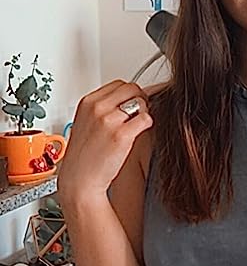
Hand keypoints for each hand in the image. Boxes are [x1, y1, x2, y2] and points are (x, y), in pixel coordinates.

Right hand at [58, 80, 153, 200]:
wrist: (80, 181)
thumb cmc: (84, 156)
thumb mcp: (86, 123)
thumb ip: (103, 108)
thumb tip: (126, 99)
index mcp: (87, 102)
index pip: (119, 84)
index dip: (129, 94)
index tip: (130, 104)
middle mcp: (97, 108)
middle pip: (132, 89)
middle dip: (139, 99)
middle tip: (138, 114)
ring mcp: (109, 120)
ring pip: (141, 102)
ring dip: (144, 112)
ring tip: (136, 126)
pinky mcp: (122, 134)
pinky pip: (146, 118)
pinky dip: (147, 125)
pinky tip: (139, 134)